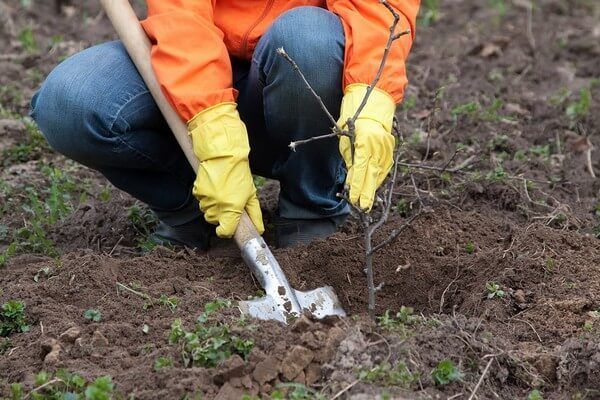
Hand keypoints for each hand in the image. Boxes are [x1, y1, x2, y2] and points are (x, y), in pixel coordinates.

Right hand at [189, 103, 263, 237]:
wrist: (223, 154)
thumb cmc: (239, 173)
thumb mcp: (251, 194)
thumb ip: (254, 214)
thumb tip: (259, 229)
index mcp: (231, 208)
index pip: (224, 232)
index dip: (227, 231)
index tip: (229, 227)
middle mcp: (217, 205)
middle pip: (215, 221)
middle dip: (221, 216)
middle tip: (228, 203)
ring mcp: (205, 198)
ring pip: (207, 211)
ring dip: (213, 207)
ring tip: (221, 193)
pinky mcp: (197, 191)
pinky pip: (201, 201)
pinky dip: (206, 197)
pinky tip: (213, 187)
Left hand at [338, 84, 395, 210]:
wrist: (373, 104)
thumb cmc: (353, 120)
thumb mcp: (346, 140)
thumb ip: (351, 160)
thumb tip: (352, 180)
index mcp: (364, 141)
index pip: (361, 169)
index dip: (358, 186)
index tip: (354, 200)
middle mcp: (378, 145)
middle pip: (373, 174)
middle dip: (367, 192)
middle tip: (363, 208)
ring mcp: (387, 147)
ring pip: (380, 172)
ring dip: (373, 187)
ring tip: (367, 202)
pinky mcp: (390, 149)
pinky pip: (385, 167)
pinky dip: (379, 178)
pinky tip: (373, 187)